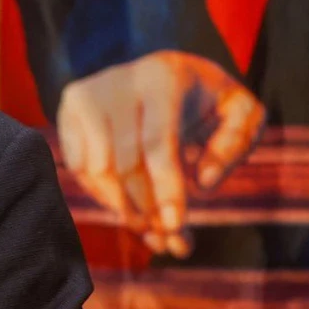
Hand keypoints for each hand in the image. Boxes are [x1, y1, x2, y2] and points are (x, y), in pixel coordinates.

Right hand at [56, 50, 264, 256]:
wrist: (160, 69)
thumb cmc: (205, 97)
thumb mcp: (240, 111)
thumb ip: (235, 143)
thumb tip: (203, 182)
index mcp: (164, 78)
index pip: (157, 144)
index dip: (164, 189)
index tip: (174, 226)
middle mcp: (118, 82)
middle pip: (123, 163)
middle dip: (143, 208)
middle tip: (164, 239)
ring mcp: (87, 95)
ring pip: (96, 170)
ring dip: (123, 209)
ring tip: (151, 231)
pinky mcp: (68, 110)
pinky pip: (79, 168)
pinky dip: (103, 195)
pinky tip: (129, 205)